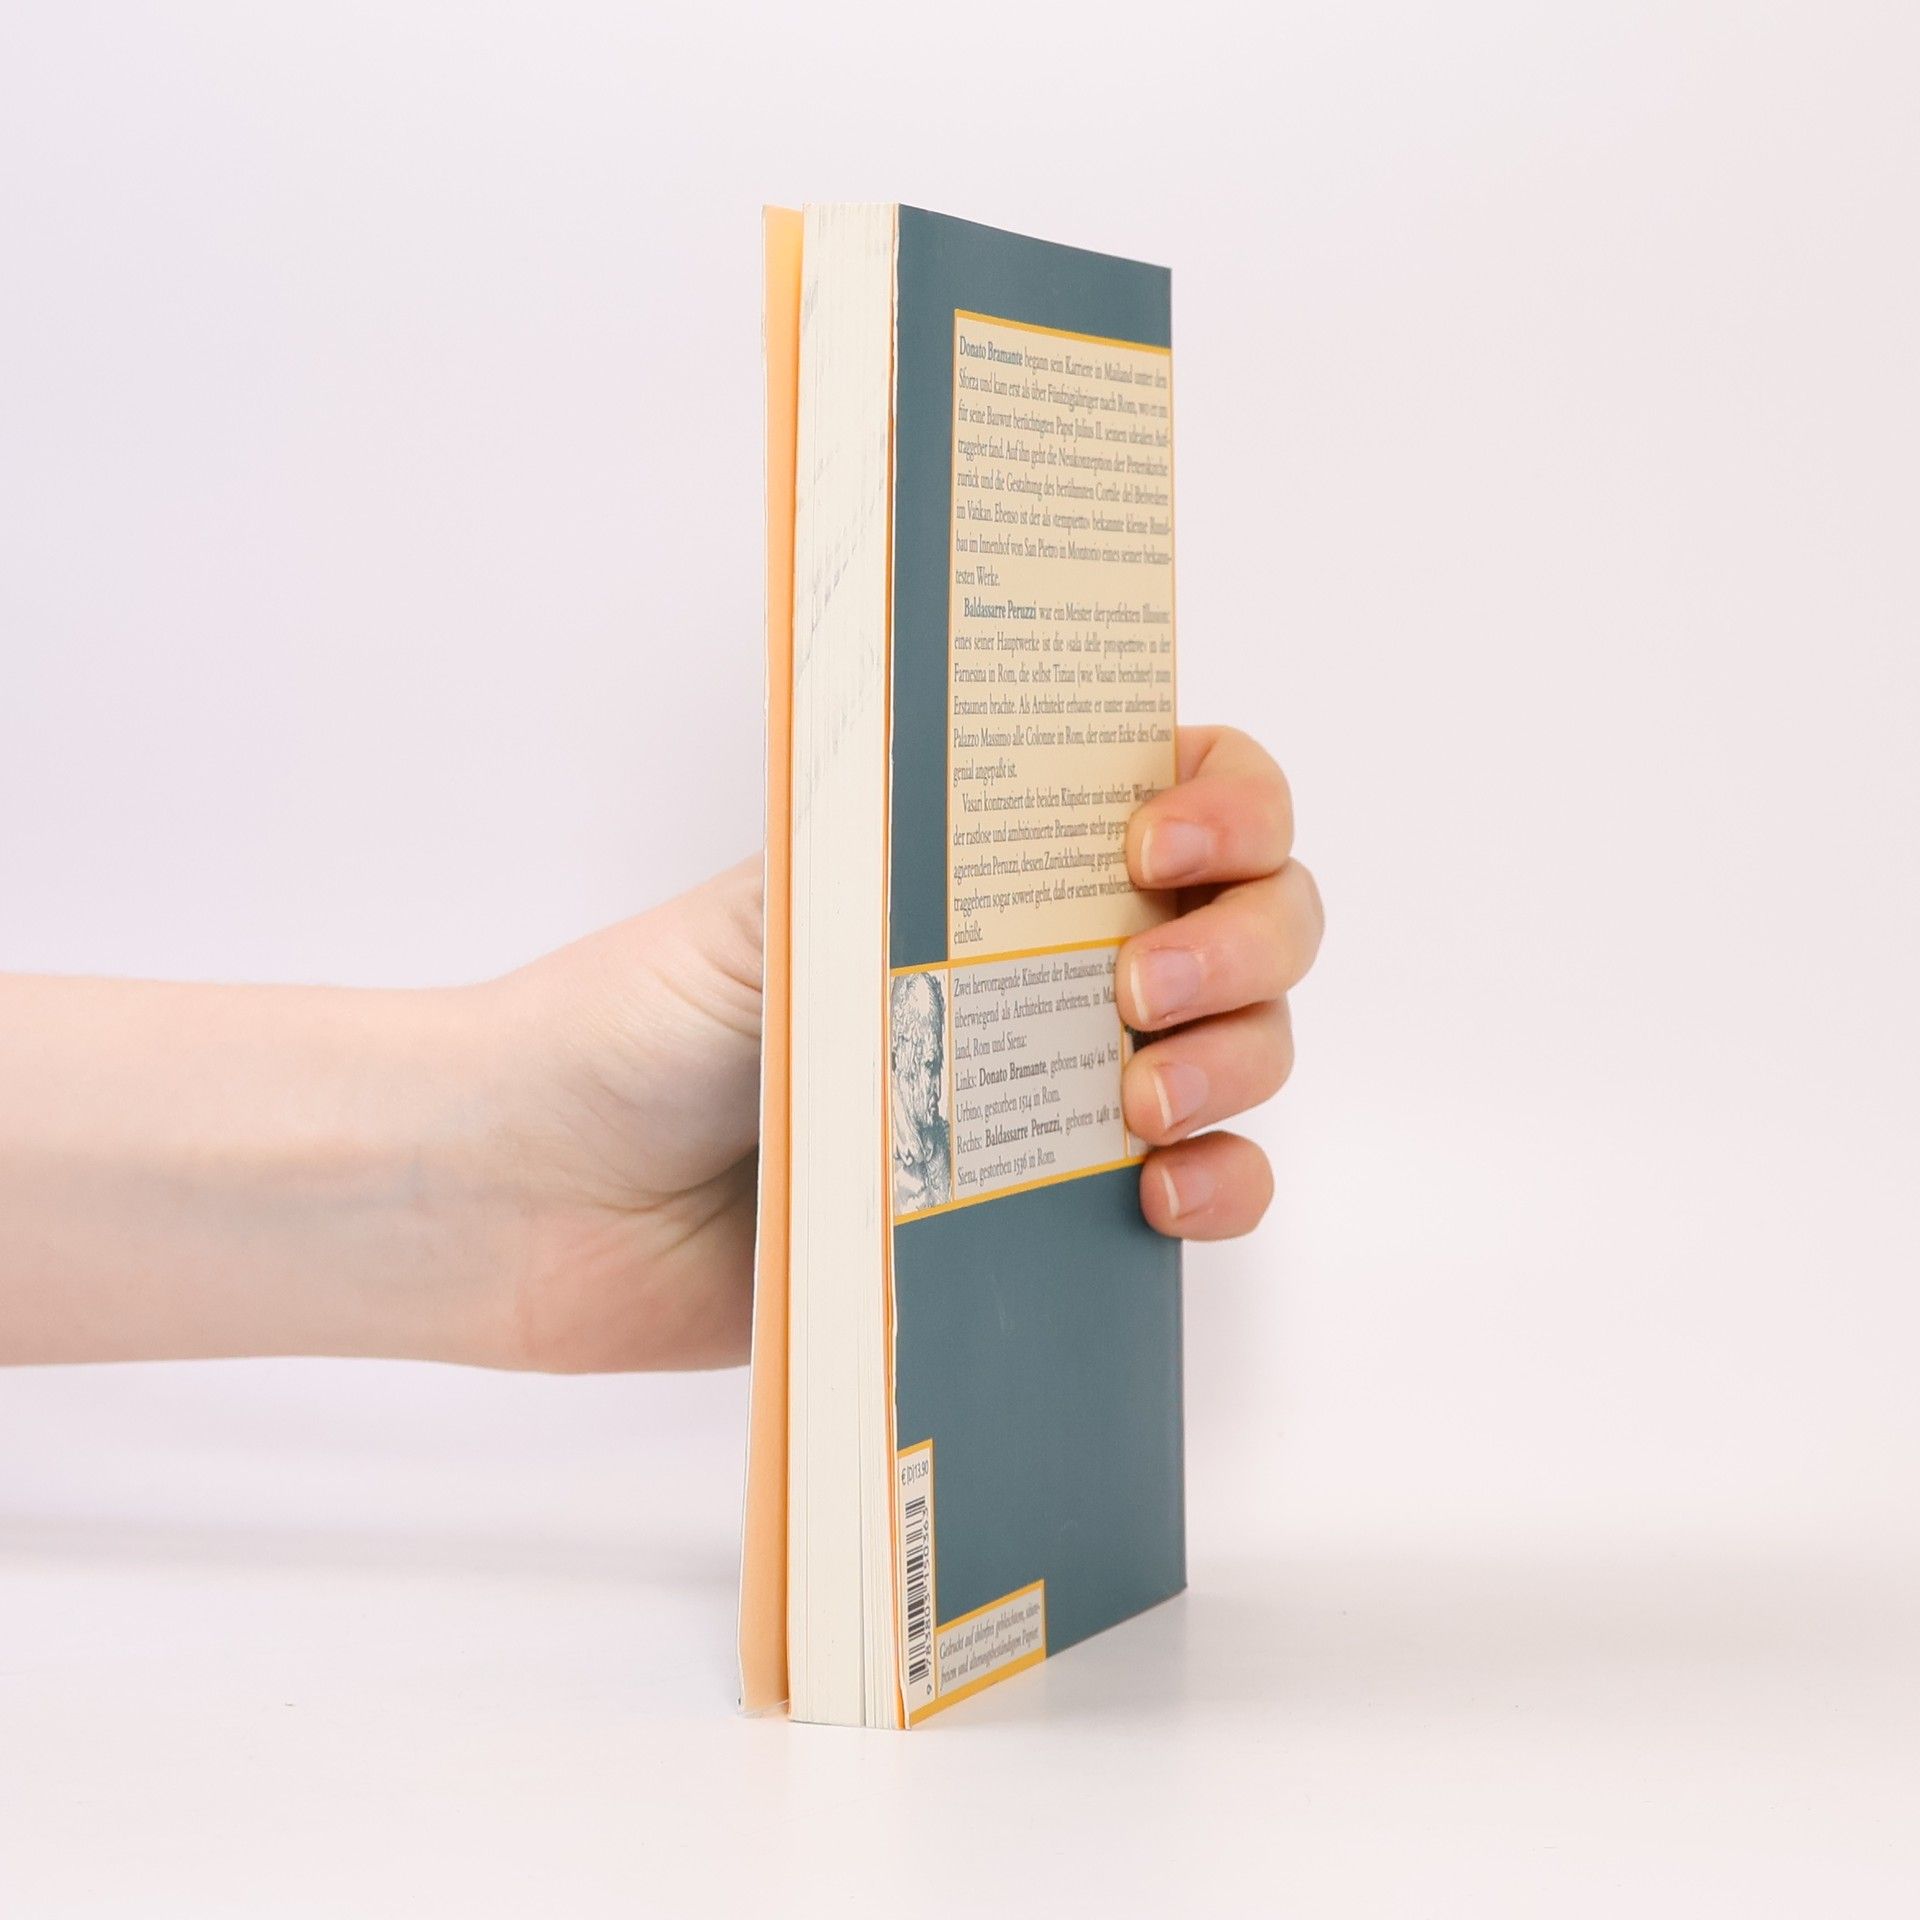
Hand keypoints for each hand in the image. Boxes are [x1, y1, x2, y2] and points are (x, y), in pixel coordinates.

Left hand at [487, 724, 1320, 1371]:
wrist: (544, 1202)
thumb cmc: (635, 1023)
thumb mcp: (774, 903)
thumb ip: (915, 861)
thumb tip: (1055, 816)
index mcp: (986, 861)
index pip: (1182, 789)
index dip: (1226, 800)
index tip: (1158, 842)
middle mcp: (1047, 963)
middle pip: (1252, 919)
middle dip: (1245, 943)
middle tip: (1140, 991)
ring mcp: (1055, 1090)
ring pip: (1248, 1051)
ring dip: (1240, 1064)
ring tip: (1138, 1107)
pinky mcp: (1043, 1215)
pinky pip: (1206, 1191)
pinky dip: (1225, 1188)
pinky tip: (1163, 1197)